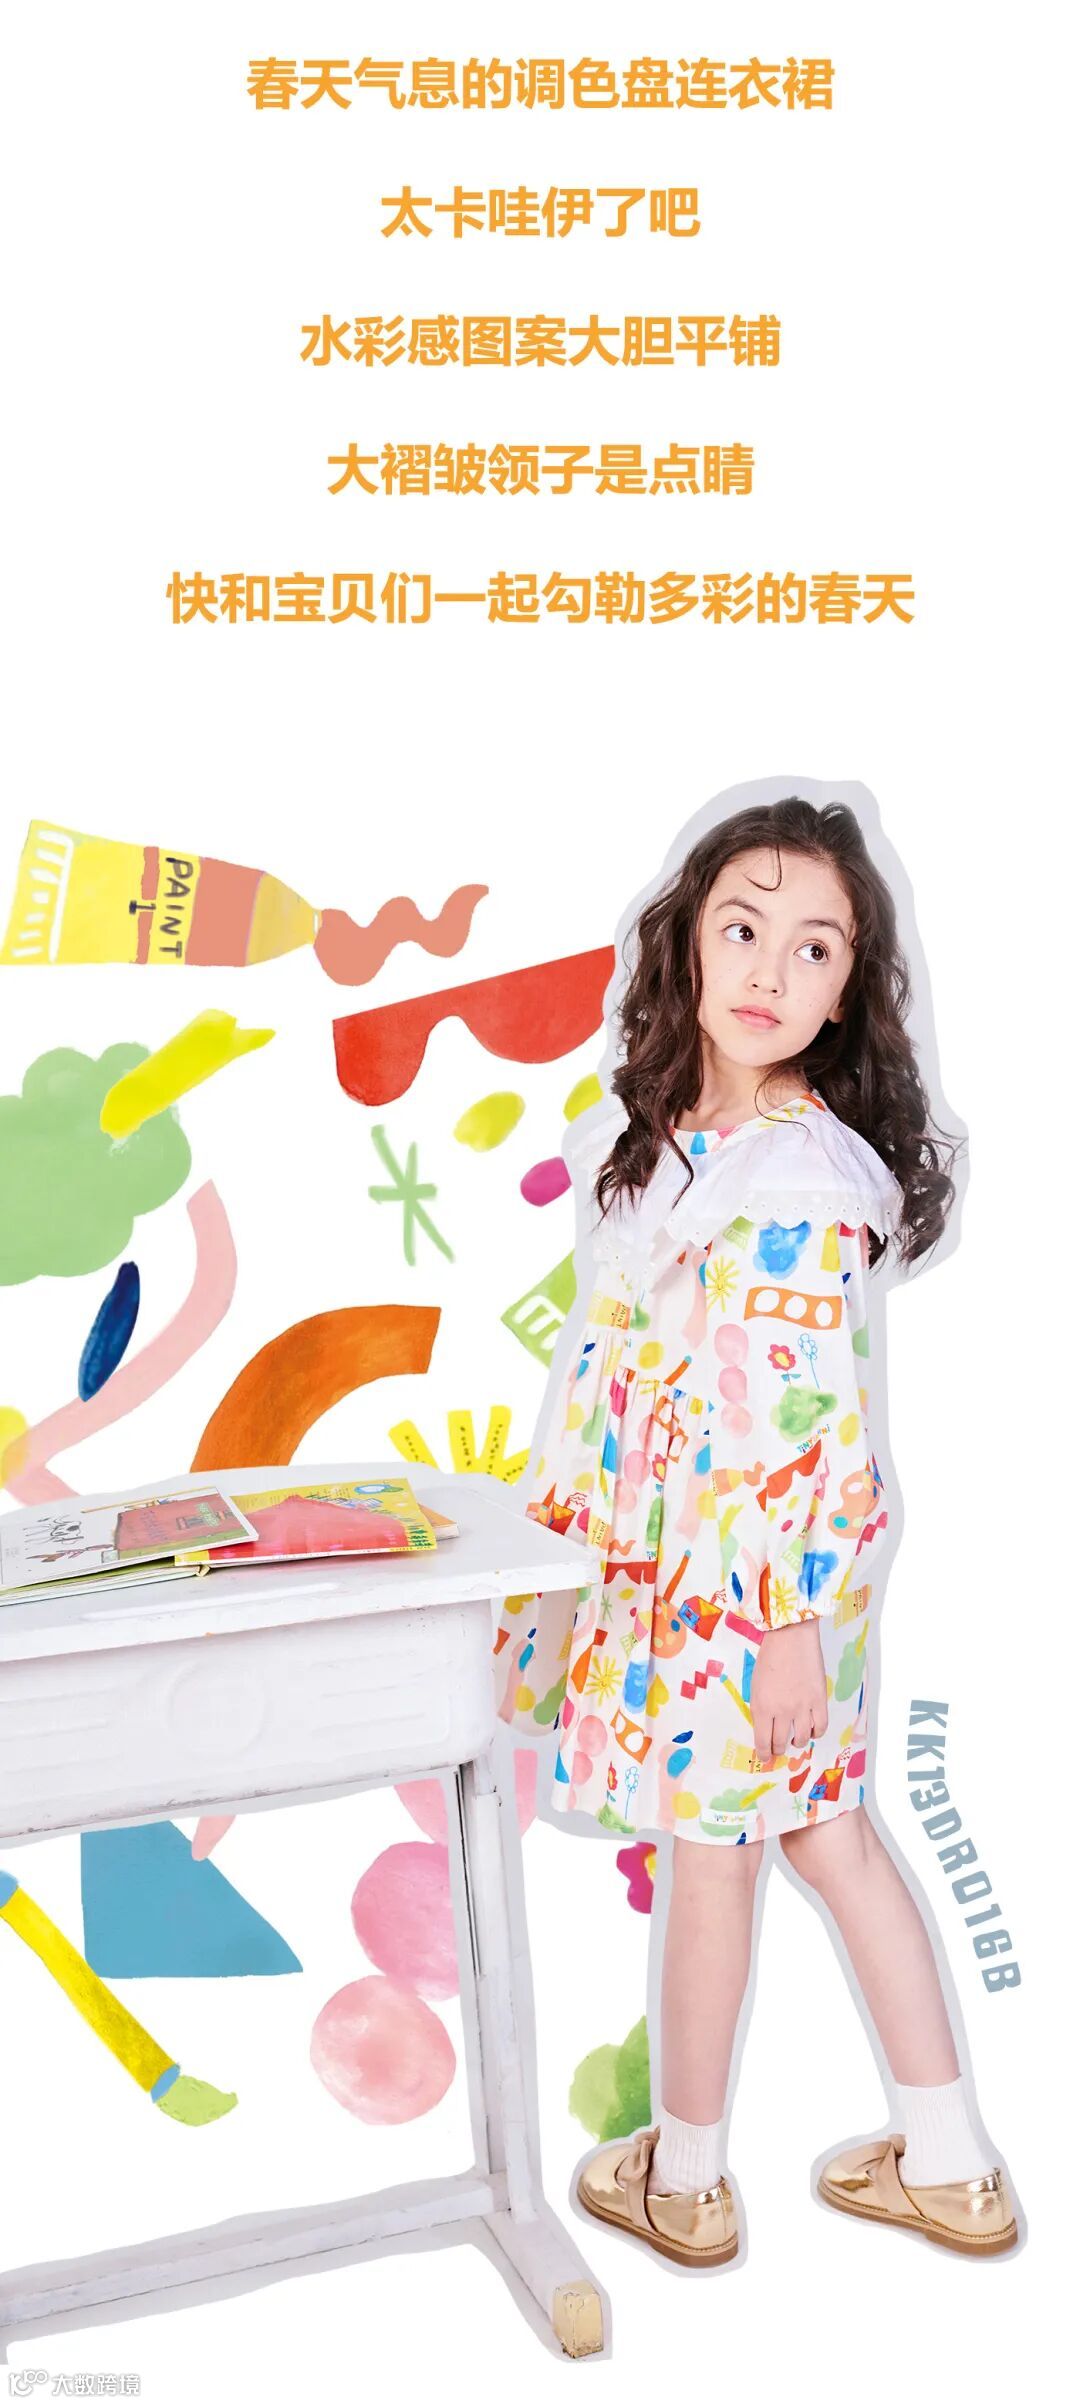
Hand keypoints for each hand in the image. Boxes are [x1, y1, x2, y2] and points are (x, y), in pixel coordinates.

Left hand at [750, 1621, 827, 1760]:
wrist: (791, 1637)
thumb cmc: (769, 1658)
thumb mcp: (756, 1686)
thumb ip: (760, 1709)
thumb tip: (765, 1729)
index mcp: (762, 1708)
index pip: (762, 1742)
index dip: (764, 1754)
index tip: (765, 1757)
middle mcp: (782, 1711)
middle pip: (780, 1743)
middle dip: (778, 1750)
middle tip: (778, 1750)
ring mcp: (803, 1707)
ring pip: (801, 1739)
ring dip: (796, 1742)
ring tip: (794, 1739)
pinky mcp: (819, 1700)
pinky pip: (820, 1727)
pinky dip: (815, 1733)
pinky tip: (810, 1730)